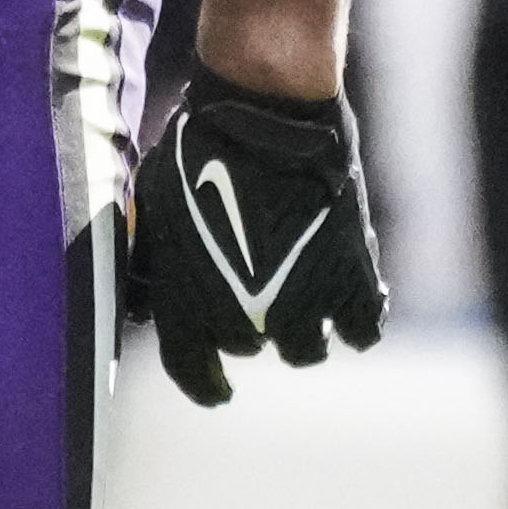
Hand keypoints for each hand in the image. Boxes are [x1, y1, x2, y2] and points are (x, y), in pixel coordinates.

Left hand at [128, 65, 387, 403]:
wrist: (263, 118)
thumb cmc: (197, 151)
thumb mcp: (155, 207)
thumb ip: (155, 262)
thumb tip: (144, 307)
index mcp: (190, 301)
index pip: (192, 371)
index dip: (204, 385)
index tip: (218, 390)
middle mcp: (246, 315)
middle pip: (249, 346)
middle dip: (248, 325)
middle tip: (253, 290)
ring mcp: (303, 303)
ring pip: (306, 350)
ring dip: (302, 331)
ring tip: (298, 297)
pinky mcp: (352, 282)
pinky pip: (363, 332)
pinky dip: (355, 322)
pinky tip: (346, 302)